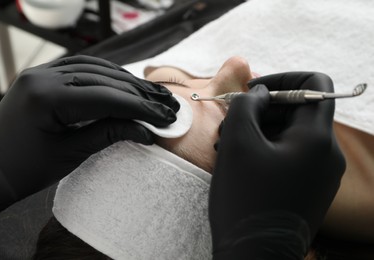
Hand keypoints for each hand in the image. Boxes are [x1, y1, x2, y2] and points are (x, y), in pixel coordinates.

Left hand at [0, 55, 178, 203]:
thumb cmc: (23, 169)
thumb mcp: (70, 154)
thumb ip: (108, 134)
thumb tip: (146, 130)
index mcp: (46, 98)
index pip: (106, 97)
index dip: (140, 107)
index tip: (164, 117)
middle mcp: (43, 76)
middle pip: (104, 79)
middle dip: (139, 94)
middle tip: (166, 105)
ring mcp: (42, 72)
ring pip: (95, 68)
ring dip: (126, 82)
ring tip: (152, 95)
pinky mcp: (44, 76)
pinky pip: (81, 68)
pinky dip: (107, 76)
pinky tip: (125, 84)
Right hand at [209, 72, 345, 257]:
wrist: (254, 256)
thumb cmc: (245, 200)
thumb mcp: (238, 142)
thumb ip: (247, 105)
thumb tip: (258, 94)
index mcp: (316, 139)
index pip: (315, 85)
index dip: (284, 79)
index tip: (254, 91)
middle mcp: (327, 154)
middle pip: (299, 111)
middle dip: (263, 110)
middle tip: (230, 122)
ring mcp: (321, 173)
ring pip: (291, 134)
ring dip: (260, 131)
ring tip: (229, 145)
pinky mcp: (310, 187)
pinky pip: (291, 155)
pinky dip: (267, 150)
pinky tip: (241, 161)